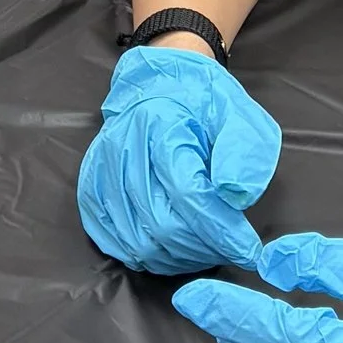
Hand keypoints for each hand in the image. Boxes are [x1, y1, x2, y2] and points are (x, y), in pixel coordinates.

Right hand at [77, 46, 280, 273]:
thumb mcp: (239, 115)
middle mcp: (123, 149)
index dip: (222, 231)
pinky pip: (112, 240)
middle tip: (230, 249)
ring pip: (137, 241)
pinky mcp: (92, 188)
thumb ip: (243, 154)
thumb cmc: (203, 101)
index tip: (250, 251)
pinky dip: (146, 256)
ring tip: (205, 251)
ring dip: (178, 258)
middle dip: (203, 249)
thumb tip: (235, 197)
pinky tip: (171, 250)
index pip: (188, 195)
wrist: (159, 84)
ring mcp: (102, 171)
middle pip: (160, 224)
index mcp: (161, 126)